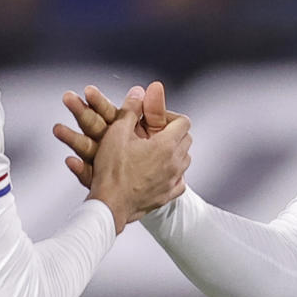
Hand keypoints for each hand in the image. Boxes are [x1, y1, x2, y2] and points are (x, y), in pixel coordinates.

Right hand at [84, 82, 190, 229]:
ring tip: (154, 151)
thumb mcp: (117, 133)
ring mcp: (173, 181)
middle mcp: (175, 163)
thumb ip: (131, 110)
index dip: (170, 116)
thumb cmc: (111, 170)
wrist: (109, 205)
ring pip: (185, 160)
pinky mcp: (167, 196)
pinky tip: (158, 172)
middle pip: (186, 139)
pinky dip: (173, 174)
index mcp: (166, 145)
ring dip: (174, 153)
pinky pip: (179, 181)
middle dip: (173, 133)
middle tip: (153, 133)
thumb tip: (139, 91)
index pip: (183, 121)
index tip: (155, 119)